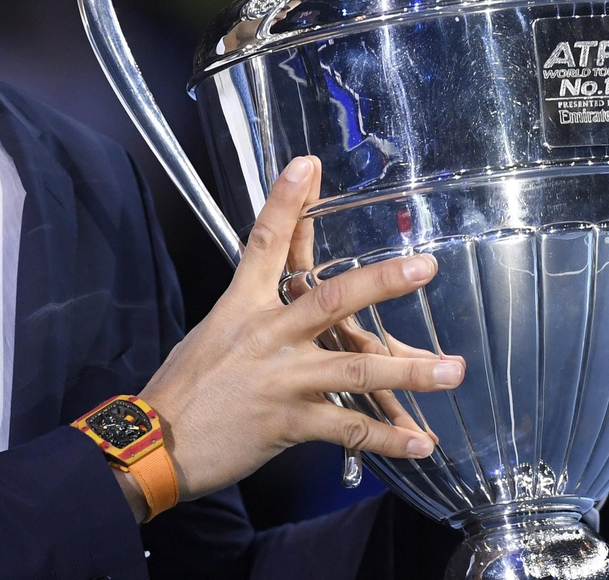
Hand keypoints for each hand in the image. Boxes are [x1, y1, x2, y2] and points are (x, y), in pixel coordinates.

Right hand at [135, 156, 464, 504]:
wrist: (156, 441)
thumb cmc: (186, 385)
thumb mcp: (214, 329)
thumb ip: (253, 306)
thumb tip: (283, 283)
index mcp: (241, 305)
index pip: (265, 242)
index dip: (287, 202)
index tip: (308, 165)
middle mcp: (266, 335)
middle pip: (332, 299)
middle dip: (383, 281)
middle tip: (426, 267)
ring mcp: (281, 379)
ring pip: (356, 369)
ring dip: (410, 371)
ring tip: (452, 369)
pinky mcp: (288, 421)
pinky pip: (349, 430)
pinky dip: (388, 439)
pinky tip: (420, 443)